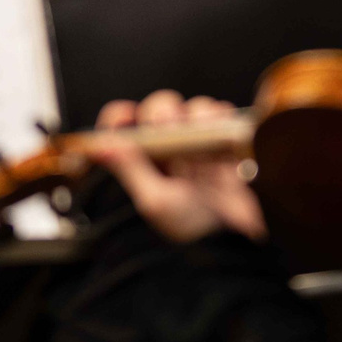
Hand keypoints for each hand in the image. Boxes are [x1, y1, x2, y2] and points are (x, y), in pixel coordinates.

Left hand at [90, 92, 267, 244]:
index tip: (125, 116)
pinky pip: (221, 112)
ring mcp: (198, 141)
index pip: (123, 127)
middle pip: (159, 107)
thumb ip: (131, 169)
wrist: (236, 235)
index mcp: (144, 162)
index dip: (120, 116)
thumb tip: (105, 145)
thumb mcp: (156, 202)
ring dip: (196, 118)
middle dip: (163, 113)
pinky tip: (220, 142)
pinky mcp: (225, 138)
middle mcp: (169, 147)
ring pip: (193, 106)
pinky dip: (220, 119)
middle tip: (170, 127)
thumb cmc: (193, 227)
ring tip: (201, 145)